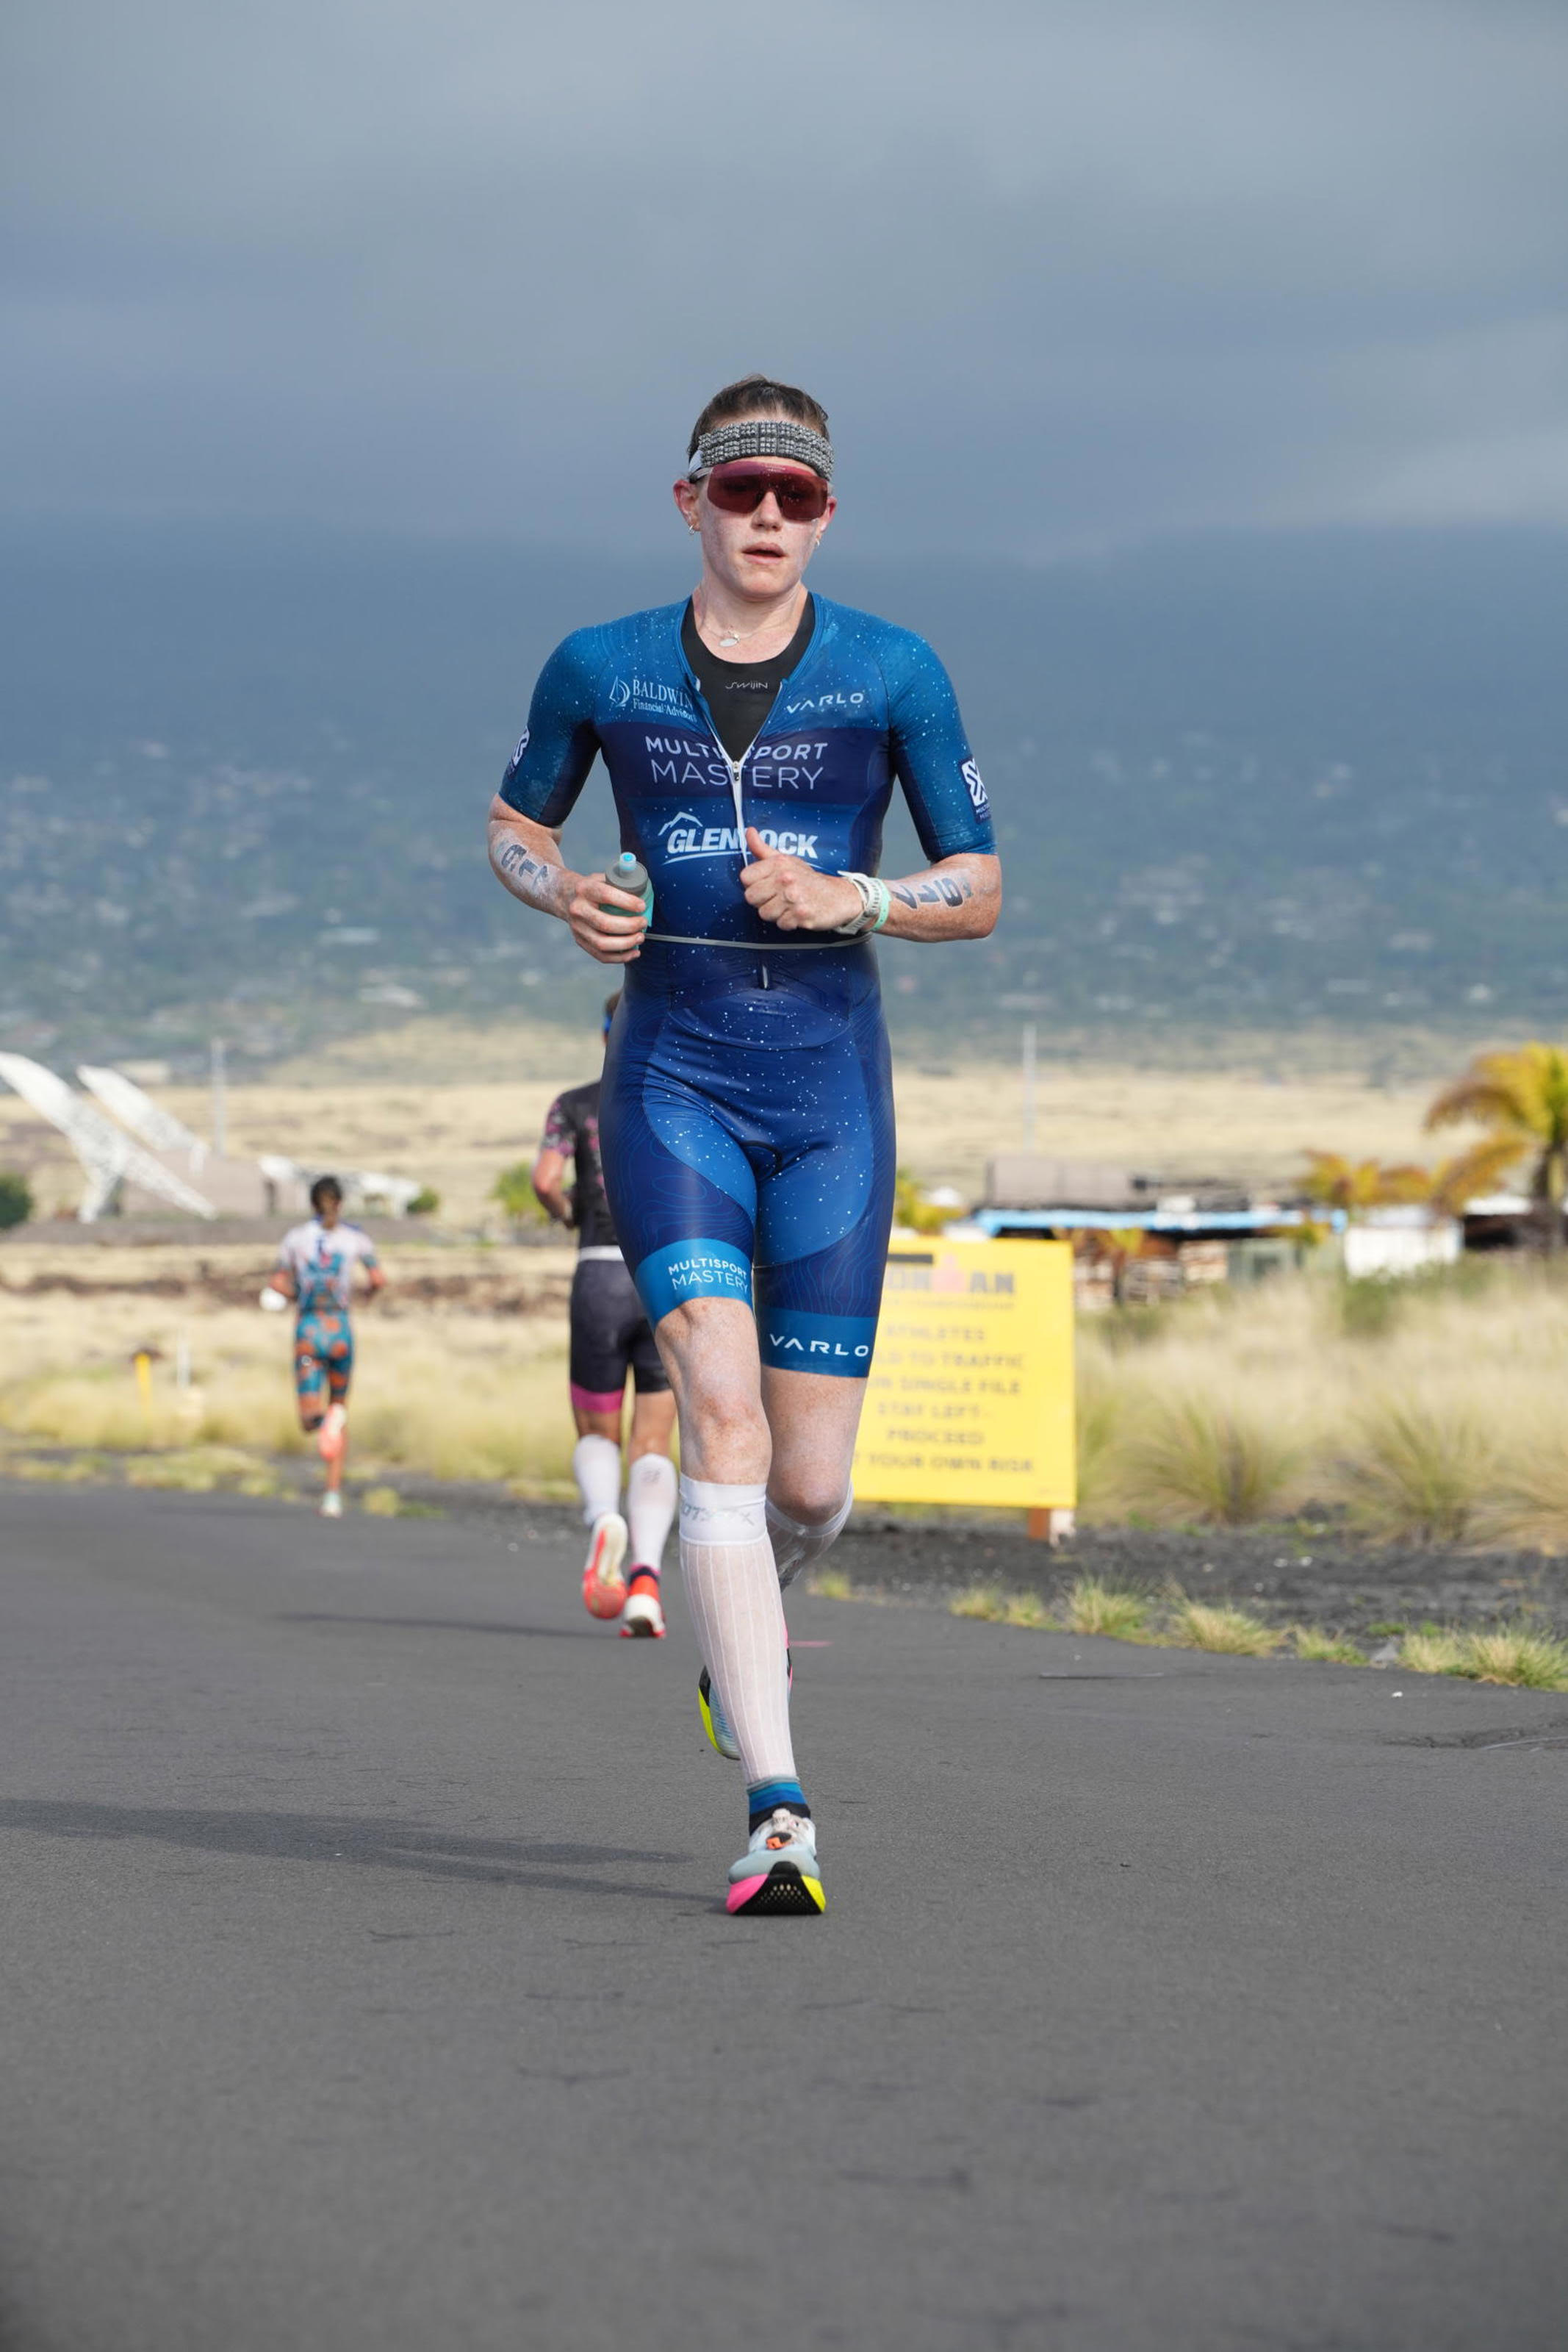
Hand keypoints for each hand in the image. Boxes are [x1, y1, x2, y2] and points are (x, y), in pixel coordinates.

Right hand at [566, 872, 647, 964]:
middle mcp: (578, 910)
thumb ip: (619, 883)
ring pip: (602, 944)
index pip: (606, 895)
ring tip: (640, 937)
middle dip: (630, 926)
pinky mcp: (580, 941)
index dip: (627, 902)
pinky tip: (634, 952)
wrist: (564, 896)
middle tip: (643, 923)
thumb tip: (644, 893)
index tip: (642, 906)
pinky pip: (601, 955)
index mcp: (584, 889)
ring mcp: (577, 928)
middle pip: (605, 924)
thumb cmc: (590, 888)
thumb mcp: (600, 877)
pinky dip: (620, 957)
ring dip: (626, 943)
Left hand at [739, 829, 862, 931]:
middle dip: (762, 900)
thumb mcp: (786, 860)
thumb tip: (749, 832)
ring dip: (775, 913)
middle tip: (777, 897)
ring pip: (764, 913)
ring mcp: (793, 897)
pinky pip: (780, 924)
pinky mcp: (801, 915)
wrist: (839, 896)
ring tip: (788, 905)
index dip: (753, 884)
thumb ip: (763, 849)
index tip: (765, 885)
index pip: (745, 877)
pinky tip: (796, 913)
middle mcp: (785, 879)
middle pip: (751, 897)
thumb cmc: (809, 879)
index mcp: (779, 863)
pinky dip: (788, 922)